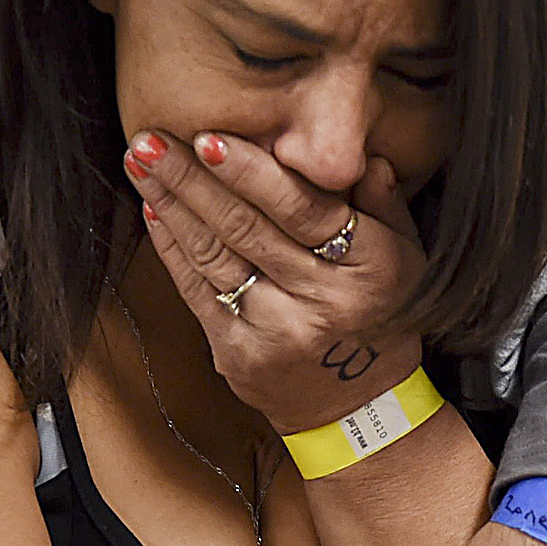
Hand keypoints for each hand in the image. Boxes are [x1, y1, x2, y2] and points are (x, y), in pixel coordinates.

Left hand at [121, 130, 423, 432]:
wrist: (359, 407)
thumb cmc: (380, 313)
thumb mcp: (405, 255)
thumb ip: (383, 202)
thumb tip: (361, 154)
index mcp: (369, 267)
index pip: (302, 210)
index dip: (251, 174)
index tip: (208, 138)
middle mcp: (322, 301)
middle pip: (245, 228)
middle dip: (191, 178)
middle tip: (151, 139)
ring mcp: (277, 331)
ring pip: (214, 256)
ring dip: (171, 204)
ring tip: (141, 161)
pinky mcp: (239, 353)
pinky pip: (197, 292)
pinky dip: (172, 248)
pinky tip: (154, 209)